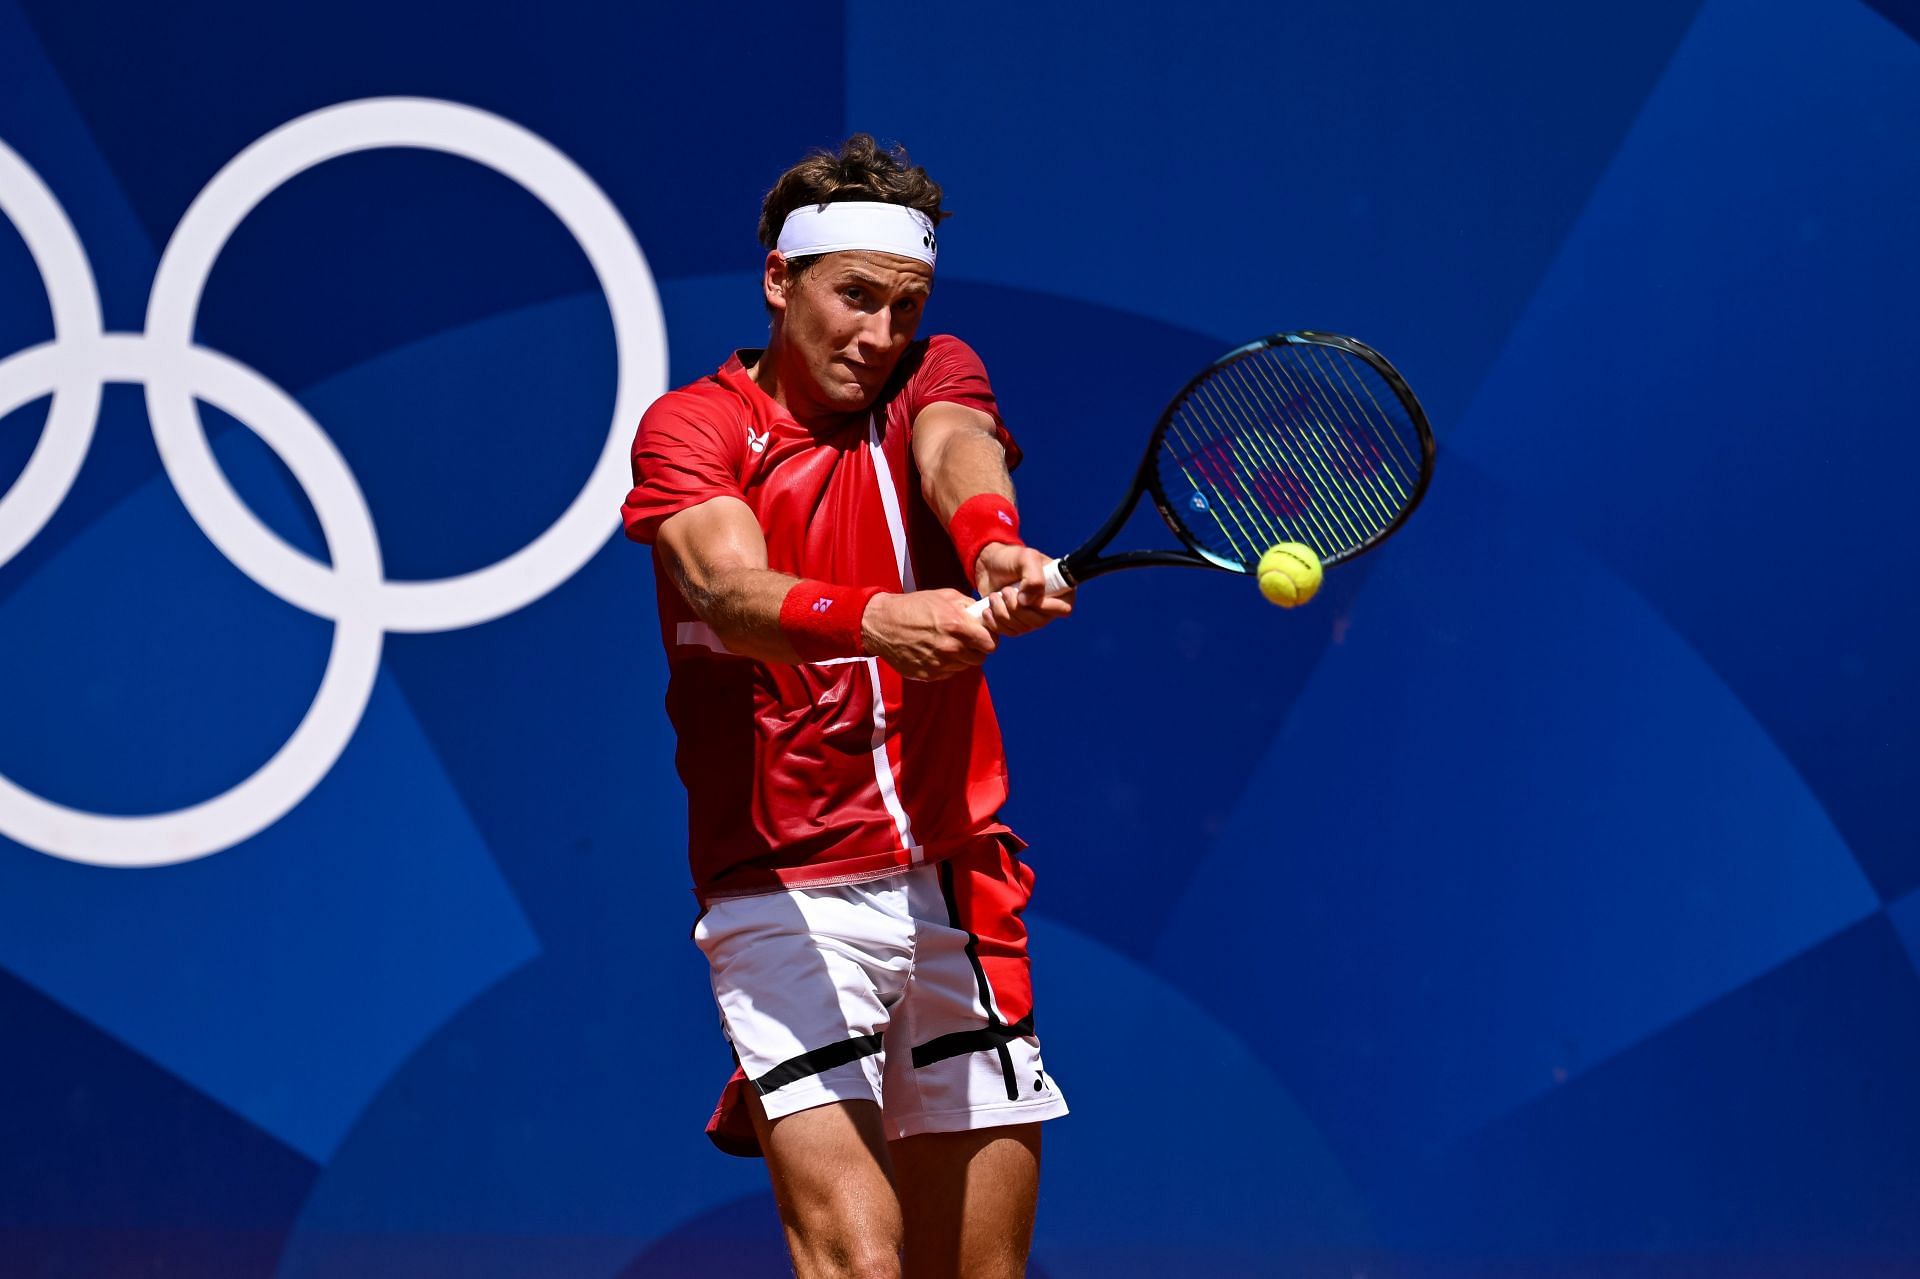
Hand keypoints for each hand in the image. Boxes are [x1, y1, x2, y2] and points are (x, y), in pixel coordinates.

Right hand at [861, 589, 998, 680]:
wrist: (882, 624)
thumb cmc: (912, 606)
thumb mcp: (944, 596)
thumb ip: (968, 606)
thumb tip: (983, 614)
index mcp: (956, 626)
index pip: (990, 643)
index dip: (989, 639)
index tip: (984, 635)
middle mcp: (950, 647)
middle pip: (980, 658)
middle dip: (977, 649)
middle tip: (967, 640)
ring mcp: (939, 663)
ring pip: (964, 666)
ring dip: (961, 657)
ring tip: (948, 644)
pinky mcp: (928, 674)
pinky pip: (948, 672)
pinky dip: (947, 664)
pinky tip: (936, 651)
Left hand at [973, 543, 1073, 636]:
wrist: (989, 566)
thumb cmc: (1011, 559)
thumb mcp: (1026, 558)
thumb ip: (1034, 578)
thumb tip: (1027, 603)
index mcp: (1060, 590)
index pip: (1063, 609)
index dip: (1043, 606)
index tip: (1023, 594)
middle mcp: (1049, 607)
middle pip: (1039, 622)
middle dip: (1016, 607)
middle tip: (1004, 590)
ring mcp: (1033, 618)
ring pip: (1022, 628)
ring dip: (1003, 612)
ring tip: (994, 596)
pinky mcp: (1016, 625)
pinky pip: (1009, 633)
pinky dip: (995, 622)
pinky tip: (988, 609)